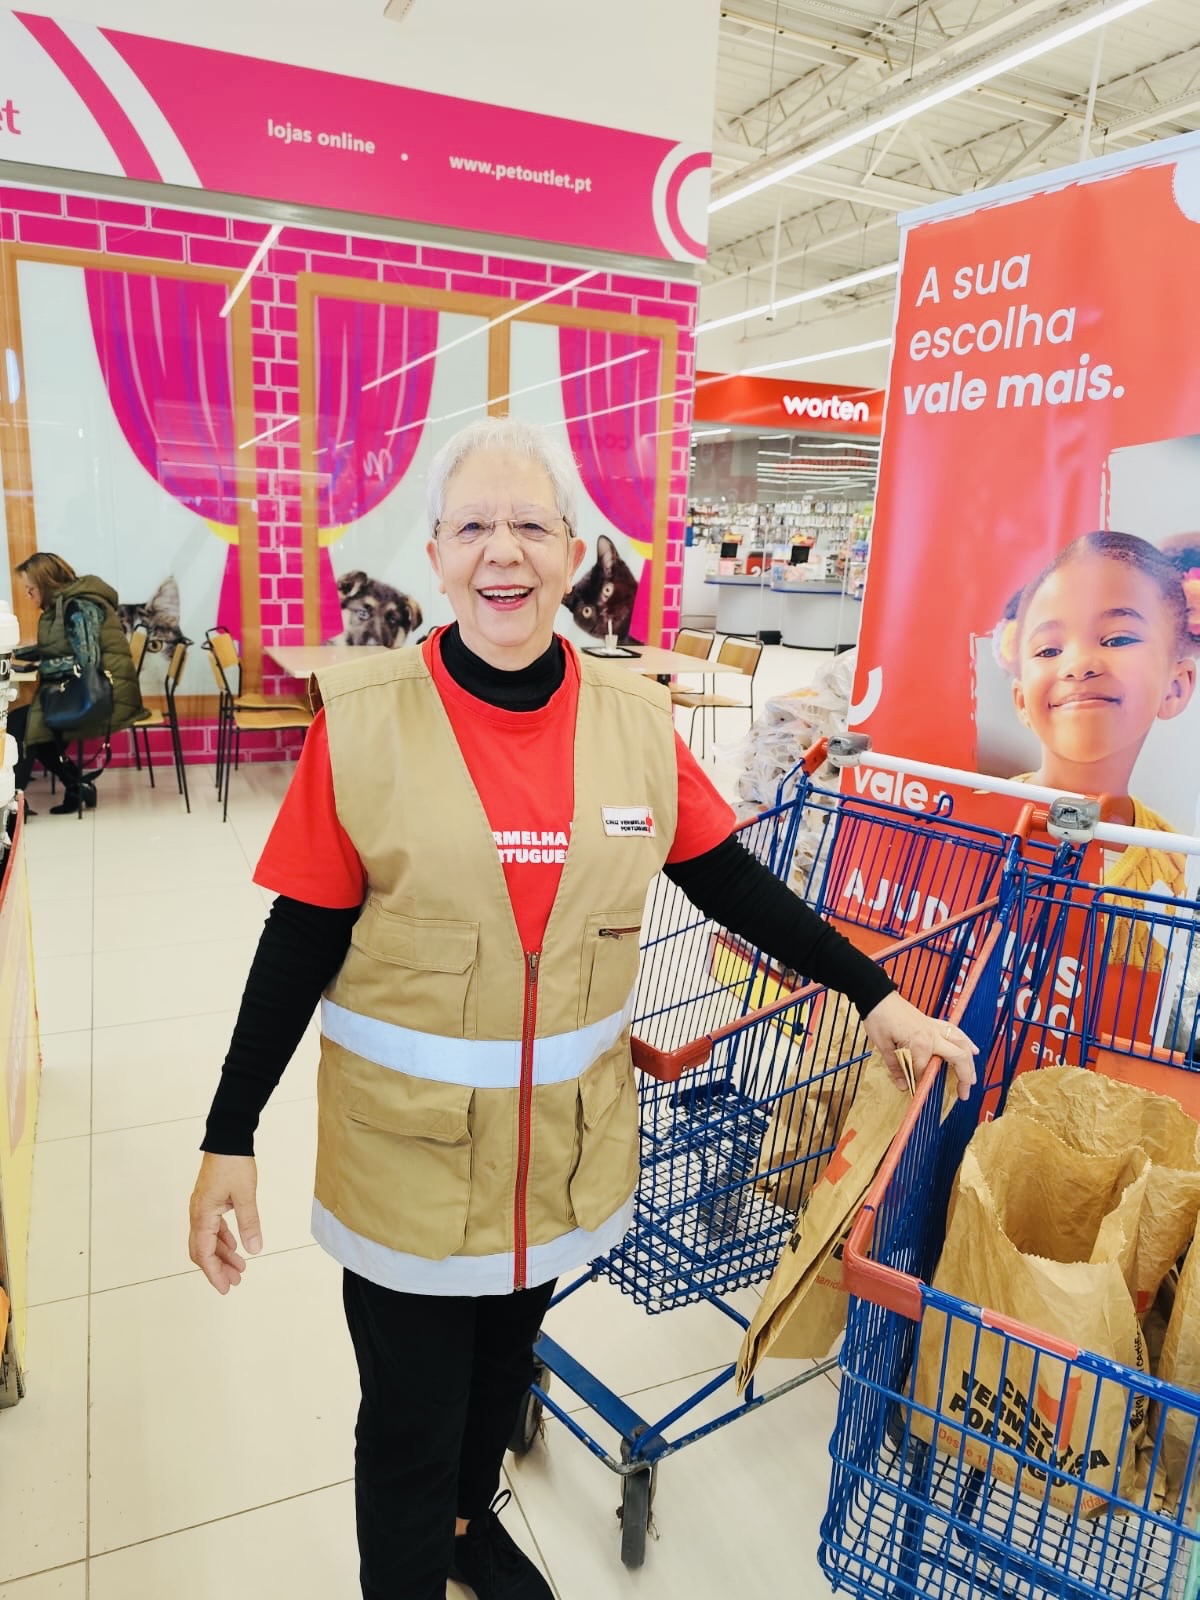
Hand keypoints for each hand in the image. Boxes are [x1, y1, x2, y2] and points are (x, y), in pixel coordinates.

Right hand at [188, 1153, 261, 1293]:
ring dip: (222, 1254)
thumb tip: (254, 1249)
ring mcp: (202, 1207)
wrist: (227, 1139)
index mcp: (202, 1215)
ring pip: (208, 1239)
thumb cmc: (233, 1163)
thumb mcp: (246, 1195)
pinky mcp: (209, 1201)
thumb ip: (249, 1223)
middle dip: (217, 1268)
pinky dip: (222, 1239)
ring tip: (240, 1267)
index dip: (214, 1273)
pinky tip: (235, 1246)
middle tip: (235, 1281)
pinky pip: (212, 1227)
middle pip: (202, 1250)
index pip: (205, 1253)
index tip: (225, 1288)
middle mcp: (198, 1214)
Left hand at [863, 992, 977, 1101]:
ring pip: (961, 1044)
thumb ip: (895, 1067)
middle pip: (957, 1058)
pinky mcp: (933, 1022)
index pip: (925, 1071)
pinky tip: (973, 1050)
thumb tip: (903, 1086)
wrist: (877, 996)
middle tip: (964, 1095)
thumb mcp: (882, 1045)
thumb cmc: (878, 1019)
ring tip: (973, 1079)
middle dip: (964, 1078)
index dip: (921, 1083)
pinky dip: (966, 1042)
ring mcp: (935, 1028)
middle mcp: (933, 1036)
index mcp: (919, 1044)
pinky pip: (956, 1032)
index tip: (917, 1092)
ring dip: (970, 1062)